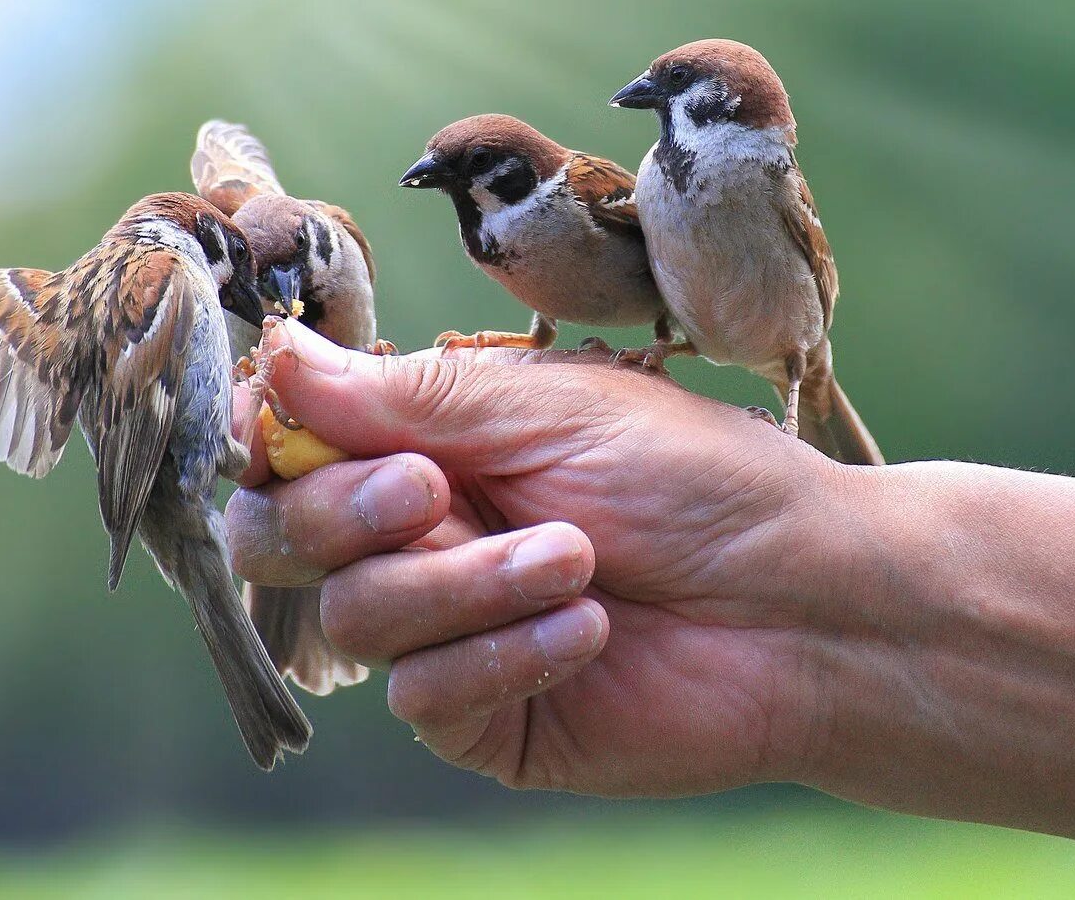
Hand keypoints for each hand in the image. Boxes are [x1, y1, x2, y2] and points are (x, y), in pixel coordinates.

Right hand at [224, 320, 873, 792]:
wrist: (805, 600)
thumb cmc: (696, 478)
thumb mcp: (546, 407)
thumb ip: (401, 396)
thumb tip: (275, 356)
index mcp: (428, 444)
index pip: (287, 446)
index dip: (269, 442)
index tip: (280, 428)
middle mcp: (420, 535)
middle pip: (280, 536)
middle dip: (342, 511)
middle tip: (430, 491)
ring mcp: (446, 631)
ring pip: (355, 617)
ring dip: (463, 583)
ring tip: (576, 559)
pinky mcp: (482, 718)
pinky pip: (422, 694)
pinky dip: (503, 651)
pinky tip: (591, 627)